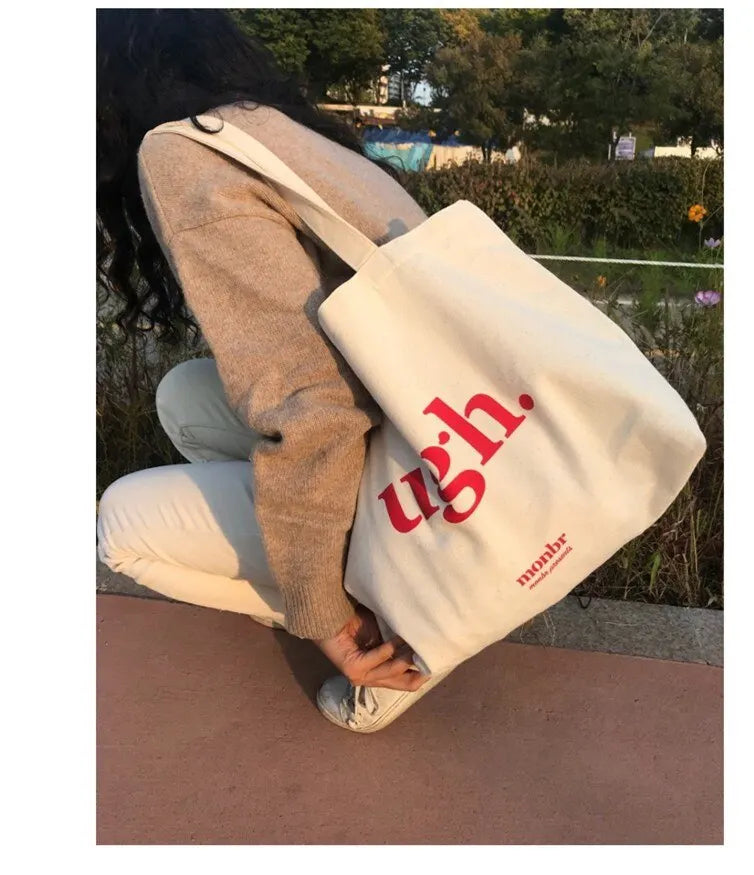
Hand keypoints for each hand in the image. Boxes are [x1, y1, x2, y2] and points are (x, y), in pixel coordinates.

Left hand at [314, 606, 428, 691]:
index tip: (440, 657)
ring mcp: (362, 677)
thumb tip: (425, 635)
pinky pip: (376, 661)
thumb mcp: (385, 633)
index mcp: (382, 673)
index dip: (426, 672)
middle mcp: (374, 679)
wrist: (329, 617)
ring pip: (393, 672)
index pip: (411, 681)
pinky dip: (387, 650)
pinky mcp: (352, 669)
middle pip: (407, 683)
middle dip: (421, 668)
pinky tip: (395, 639)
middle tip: (434, 652)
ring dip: (406, 657)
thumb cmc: (356, 623)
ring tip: (416, 642)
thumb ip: (401, 640)